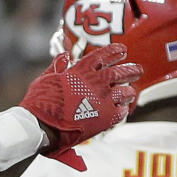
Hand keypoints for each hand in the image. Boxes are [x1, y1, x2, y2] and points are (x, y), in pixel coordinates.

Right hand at [20, 43, 139, 169]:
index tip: (122, 50)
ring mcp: (103, 99)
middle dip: (131, 70)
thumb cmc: (39, 103)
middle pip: (121, 72)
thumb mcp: (45, 79)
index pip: (103, 55)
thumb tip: (64, 56)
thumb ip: (57, 67)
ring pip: (126, 92)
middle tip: (137, 70)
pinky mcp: (106, 117)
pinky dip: (122, 110)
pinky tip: (120, 110)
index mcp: (80, 70)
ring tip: (130, 92)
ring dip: (129, 91)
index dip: (115, 51)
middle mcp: (95, 82)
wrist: (41, 125)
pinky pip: (122, 111)